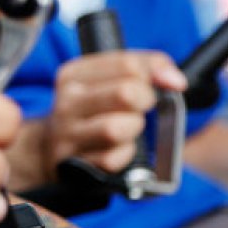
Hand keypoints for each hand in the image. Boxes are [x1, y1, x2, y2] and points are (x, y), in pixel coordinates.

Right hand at [46, 50, 186, 175]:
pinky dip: (124, 156)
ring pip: (116, 128)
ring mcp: (66, 134)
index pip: (128, 65)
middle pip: (125, 93)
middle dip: (146, 101)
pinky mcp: (72, 163)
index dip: (157, 75)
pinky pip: (112, 159)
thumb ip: (145, 67)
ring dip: (133, 129)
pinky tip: (116, 150)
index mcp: (74, 74)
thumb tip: (175, 80)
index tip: (167, 85)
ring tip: (127, 128)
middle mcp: (67, 102)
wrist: (51, 146)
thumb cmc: (92, 110)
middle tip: (142, 107)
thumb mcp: (108, 80)